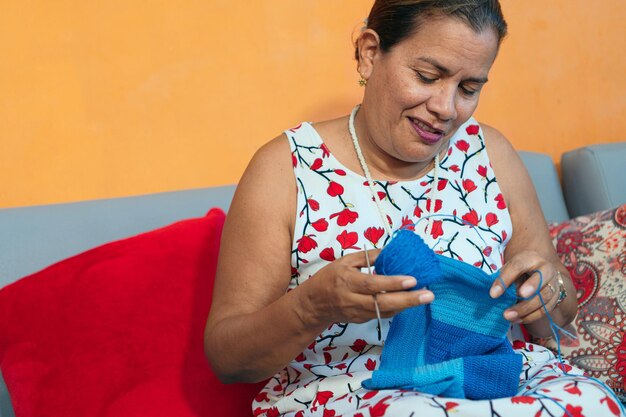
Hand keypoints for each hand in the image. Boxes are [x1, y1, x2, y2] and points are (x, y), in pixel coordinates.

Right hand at [297, 249, 434, 325]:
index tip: (413, 279)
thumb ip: (368, 257)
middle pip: (382, 302)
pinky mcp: (361, 320)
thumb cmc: (329, 278)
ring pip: (385, 311)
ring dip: (406, 305)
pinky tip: (410, 302)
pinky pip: (382, 315)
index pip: (372, 284)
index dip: (393, 282)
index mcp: (346, 281)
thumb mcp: (344, 261)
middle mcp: (352, 299)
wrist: (314, 304)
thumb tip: (391, 250)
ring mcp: (357, 312)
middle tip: (428, 295)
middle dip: (408, 300)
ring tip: (425, 297)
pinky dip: (397, 308)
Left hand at [489, 250, 561, 323]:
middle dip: (531, 287)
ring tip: (508, 316)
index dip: (506, 279)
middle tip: (518, 296)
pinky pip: (545, 310)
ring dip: (525, 308)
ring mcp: (553, 284)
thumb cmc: (519, 271)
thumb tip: (496, 293)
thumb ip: (505, 278)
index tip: (493, 294)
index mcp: (531, 258)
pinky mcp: (556, 298)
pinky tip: (517, 320)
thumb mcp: (510, 269)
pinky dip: (530, 316)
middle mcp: (546, 269)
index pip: (518, 265)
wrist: (538, 272)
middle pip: (540, 279)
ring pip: (544, 297)